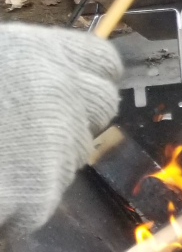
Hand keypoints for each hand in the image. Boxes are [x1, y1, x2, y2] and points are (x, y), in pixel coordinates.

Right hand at [0, 24, 121, 235]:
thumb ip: (20, 66)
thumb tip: (40, 77)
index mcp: (42, 51)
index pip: (102, 62)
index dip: (88, 76)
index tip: (75, 87)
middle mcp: (62, 91)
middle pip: (101, 106)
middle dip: (77, 117)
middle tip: (35, 129)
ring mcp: (57, 141)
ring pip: (75, 153)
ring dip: (49, 158)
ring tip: (6, 160)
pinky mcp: (41, 189)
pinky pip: (45, 196)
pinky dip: (23, 200)